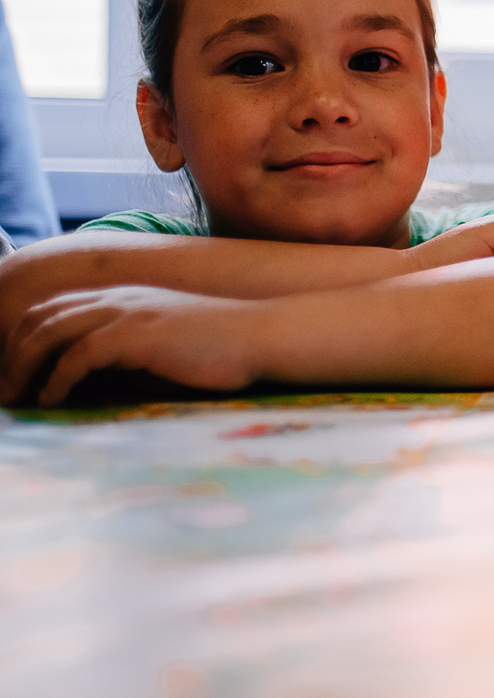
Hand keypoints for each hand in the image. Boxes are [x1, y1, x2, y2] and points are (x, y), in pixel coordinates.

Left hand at [1, 286, 259, 405]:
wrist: (263, 335)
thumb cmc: (221, 348)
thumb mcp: (162, 348)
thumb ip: (124, 356)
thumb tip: (88, 384)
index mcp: (123, 298)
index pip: (52, 311)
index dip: (23, 342)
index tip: (15, 378)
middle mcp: (118, 298)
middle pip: (39, 318)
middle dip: (11, 355)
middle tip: (4, 392)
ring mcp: (126, 312)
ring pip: (49, 332)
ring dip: (23, 367)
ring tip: (15, 398)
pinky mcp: (136, 333)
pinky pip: (77, 354)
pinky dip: (57, 378)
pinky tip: (52, 399)